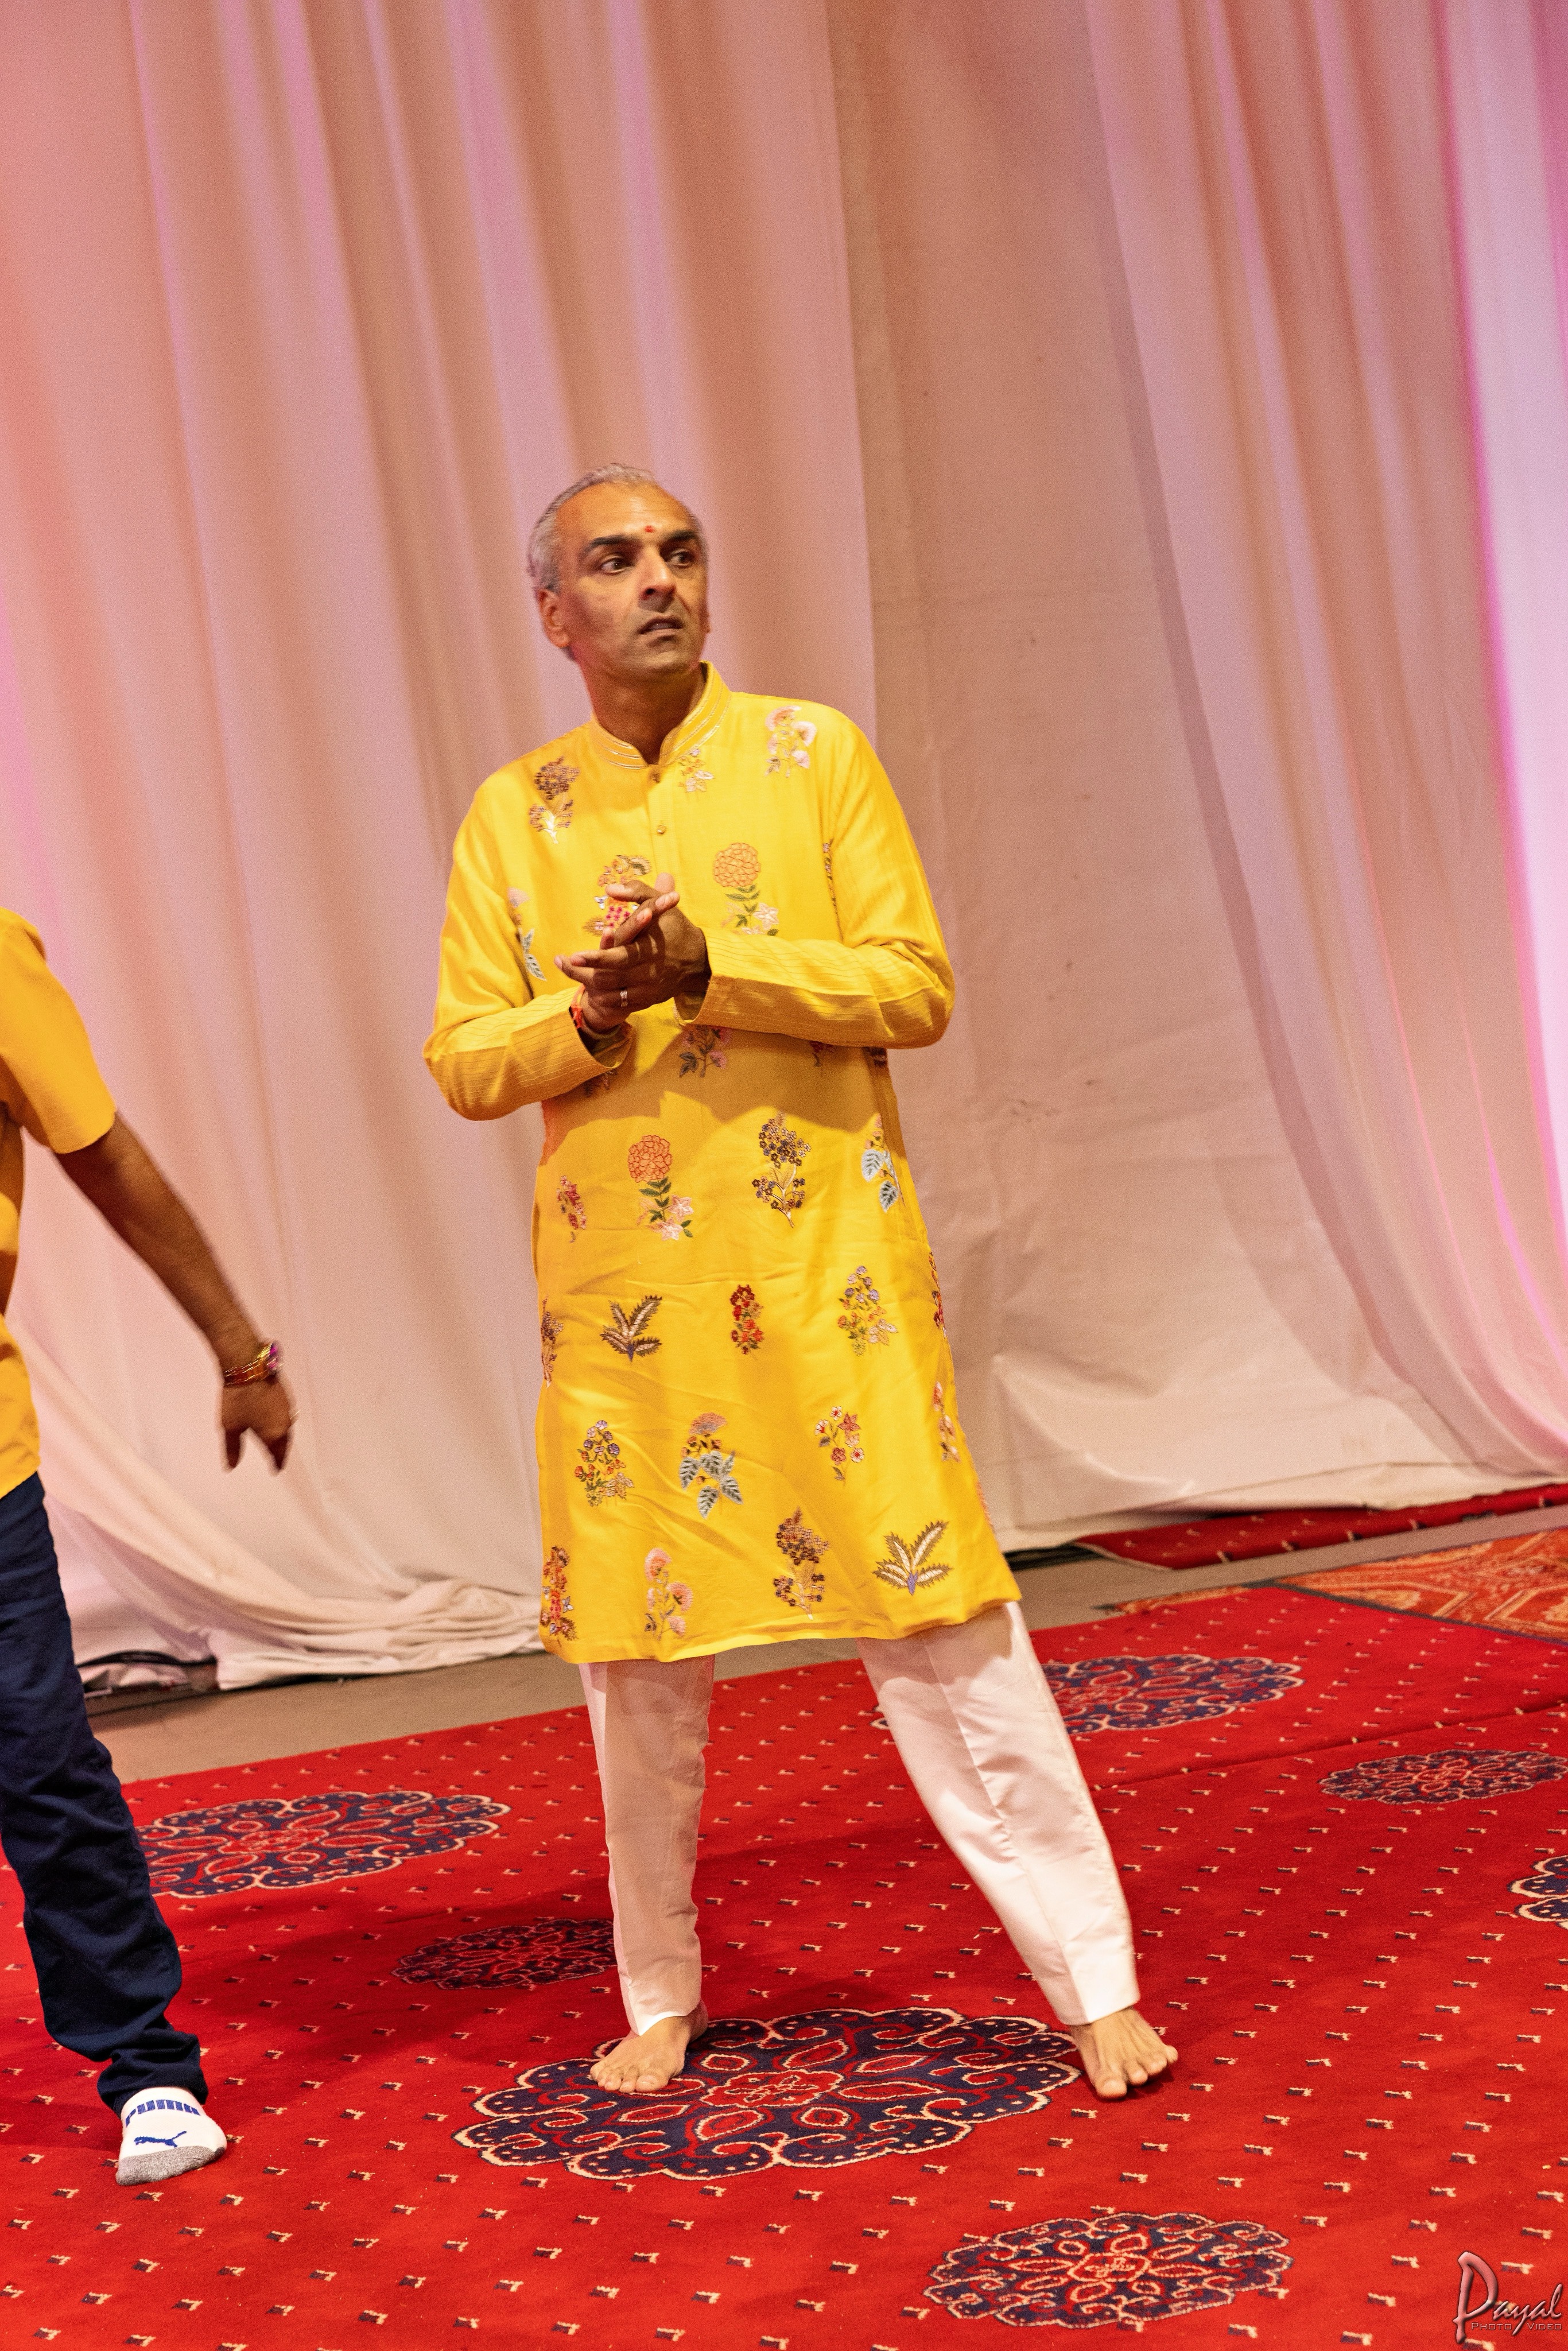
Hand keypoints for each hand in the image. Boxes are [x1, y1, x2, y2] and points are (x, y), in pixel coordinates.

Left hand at [220, 1373, 294, 1471]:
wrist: (249, 1366)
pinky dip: (280, 1422)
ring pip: (286, 1428)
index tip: (276, 1470)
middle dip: (280, 1451)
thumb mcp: (230, 1426)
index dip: (276, 1463)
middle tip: (278, 1458)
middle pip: (285, 1442)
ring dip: (282, 1436)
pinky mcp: (285, 1395)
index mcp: (273, 1434)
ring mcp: (287, 1408)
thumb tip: (231, 1466)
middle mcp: (284, 1423)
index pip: (277, 1454)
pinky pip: (285, 1415)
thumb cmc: (238, 1399)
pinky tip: (274, 1420)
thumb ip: (233, 1448)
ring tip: (276, 1441)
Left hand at [556, 871, 709, 1027]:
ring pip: (612, 994)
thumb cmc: (674, 927)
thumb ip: (636, 892)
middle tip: (562, 962)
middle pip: (610, 979)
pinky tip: (589, 988)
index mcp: (650, 950)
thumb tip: (610, 889)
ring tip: (567, 970)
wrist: (698, 959)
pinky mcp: (648, 999)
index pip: (620, 957)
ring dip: (587, 986)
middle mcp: (648, 973)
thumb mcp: (659, 904)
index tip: (574, 955)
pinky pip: (621, 1005)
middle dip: (582, 973)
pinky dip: (604, 998)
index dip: (596, 958)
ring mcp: (648, 989)